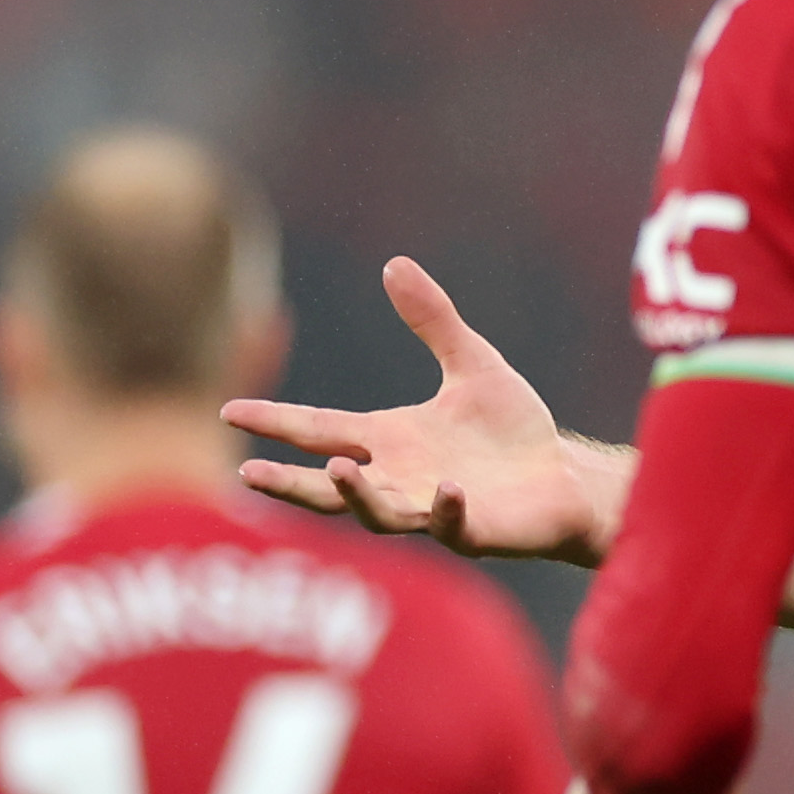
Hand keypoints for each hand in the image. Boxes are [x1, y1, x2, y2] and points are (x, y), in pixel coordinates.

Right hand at [224, 256, 622, 565]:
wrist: (565, 477)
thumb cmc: (512, 430)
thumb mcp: (471, 364)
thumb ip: (432, 320)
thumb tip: (394, 263)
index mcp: (390, 440)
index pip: (319, 431)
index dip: (275, 422)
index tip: (228, 409)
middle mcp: (399, 479)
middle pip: (329, 486)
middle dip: (287, 483)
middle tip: (247, 472)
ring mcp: (430, 509)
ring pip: (379, 513)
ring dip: (358, 495)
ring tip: (341, 469)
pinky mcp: (474, 530)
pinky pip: (451, 525)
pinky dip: (444, 509)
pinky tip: (447, 489)